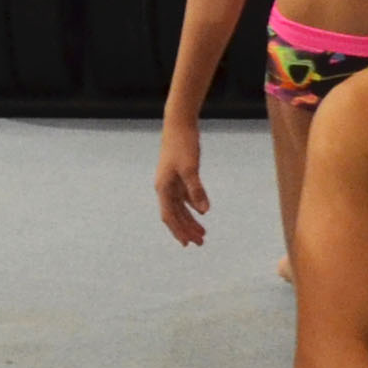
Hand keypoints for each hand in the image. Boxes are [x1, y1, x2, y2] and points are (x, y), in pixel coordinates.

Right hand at [153, 117, 209, 248]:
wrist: (179, 124)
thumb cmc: (183, 144)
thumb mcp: (190, 168)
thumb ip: (197, 190)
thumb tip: (204, 212)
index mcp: (163, 188)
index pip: (170, 216)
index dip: (179, 231)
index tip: (188, 244)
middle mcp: (164, 187)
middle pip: (175, 215)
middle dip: (186, 230)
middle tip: (200, 243)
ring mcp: (171, 181)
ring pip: (180, 207)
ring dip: (190, 220)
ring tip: (203, 233)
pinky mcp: (178, 174)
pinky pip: (184, 196)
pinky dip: (191, 205)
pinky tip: (200, 212)